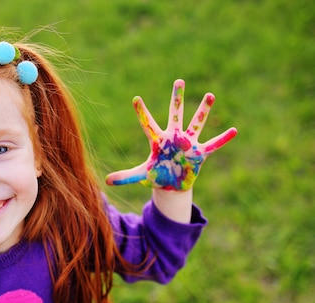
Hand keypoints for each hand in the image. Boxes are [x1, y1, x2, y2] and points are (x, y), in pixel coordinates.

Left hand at [106, 79, 236, 190]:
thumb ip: (125, 177)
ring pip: (196, 123)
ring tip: (210, 95)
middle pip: (175, 113)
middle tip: (178, 80)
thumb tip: (105, 181)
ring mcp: (188, 143)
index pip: (148, 123)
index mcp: (158, 140)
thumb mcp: (141, 175)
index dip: (142, 112)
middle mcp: (174, 137)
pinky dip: (223, 139)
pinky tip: (234, 130)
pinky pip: (213, 145)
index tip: (135, 98)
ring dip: (203, 110)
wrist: (173, 184)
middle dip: (177, 98)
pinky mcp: (199, 153)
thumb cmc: (157, 175)